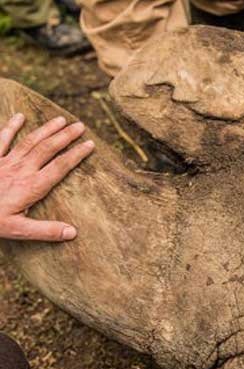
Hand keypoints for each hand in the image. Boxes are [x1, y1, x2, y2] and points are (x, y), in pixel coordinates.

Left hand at [0, 113, 93, 240]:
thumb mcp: (18, 230)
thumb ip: (46, 231)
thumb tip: (73, 232)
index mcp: (31, 187)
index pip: (60, 167)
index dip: (76, 155)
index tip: (90, 144)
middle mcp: (21, 170)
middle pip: (47, 149)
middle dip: (65, 136)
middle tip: (80, 126)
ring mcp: (4, 162)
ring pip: (29, 141)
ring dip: (46, 129)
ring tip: (60, 119)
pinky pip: (1, 139)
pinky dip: (11, 127)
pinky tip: (20, 116)